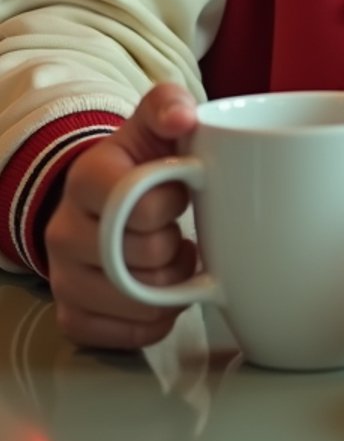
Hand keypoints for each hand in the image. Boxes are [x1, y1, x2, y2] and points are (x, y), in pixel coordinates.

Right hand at [45, 83, 198, 349]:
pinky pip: (126, 336)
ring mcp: (64, 278)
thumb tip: (183, 117)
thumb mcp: (153, 122)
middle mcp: (64, 231)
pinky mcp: (73, 316)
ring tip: (174, 261)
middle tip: (178, 230)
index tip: (181, 190)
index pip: (140, 204)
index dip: (174, 202)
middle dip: (175, 245)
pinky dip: (157, 320)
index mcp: (86, 178)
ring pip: (137, 301)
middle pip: (143, 256)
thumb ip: (169, 104)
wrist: (109, 199)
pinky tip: (162, 294)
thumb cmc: (142, 161)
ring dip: (172, 286)